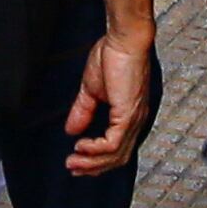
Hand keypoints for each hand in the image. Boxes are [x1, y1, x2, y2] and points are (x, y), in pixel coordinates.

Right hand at [62, 26, 157, 177]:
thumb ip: (83, 111)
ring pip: (115, 155)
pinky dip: (95, 150)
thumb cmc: (113, 55)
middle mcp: (134, 121)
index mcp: (128, 115)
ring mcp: (133, 119)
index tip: (77, 163)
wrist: (124, 39)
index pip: (117, 149)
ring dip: (91, 162)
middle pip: (117, 158)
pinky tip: (81, 146)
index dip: (97, 160)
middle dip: (93, 167)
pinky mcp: (128, 115)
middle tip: (73, 168)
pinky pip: (112, 144)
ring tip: (73, 161)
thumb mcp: (92, 89)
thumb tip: (72, 130)